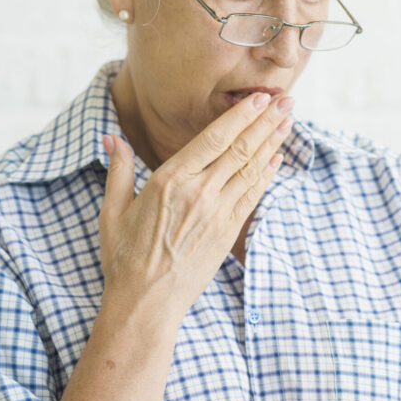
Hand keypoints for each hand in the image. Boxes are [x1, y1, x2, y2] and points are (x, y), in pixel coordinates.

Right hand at [98, 92, 293, 323]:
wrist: (146, 303)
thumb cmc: (125, 258)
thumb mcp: (113, 211)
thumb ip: (118, 171)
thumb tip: (111, 138)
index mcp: (169, 181)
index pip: (213, 138)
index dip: (239, 115)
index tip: (258, 98)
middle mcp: (198, 193)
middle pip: (240, 148)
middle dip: (266, 122)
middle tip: (287, 101)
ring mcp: (217, 213)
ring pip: (251, 169)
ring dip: (272, 143)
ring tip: (289, 122)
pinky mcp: (228, 232)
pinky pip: (252, 196)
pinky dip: (267, 175)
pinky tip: (277, 158)